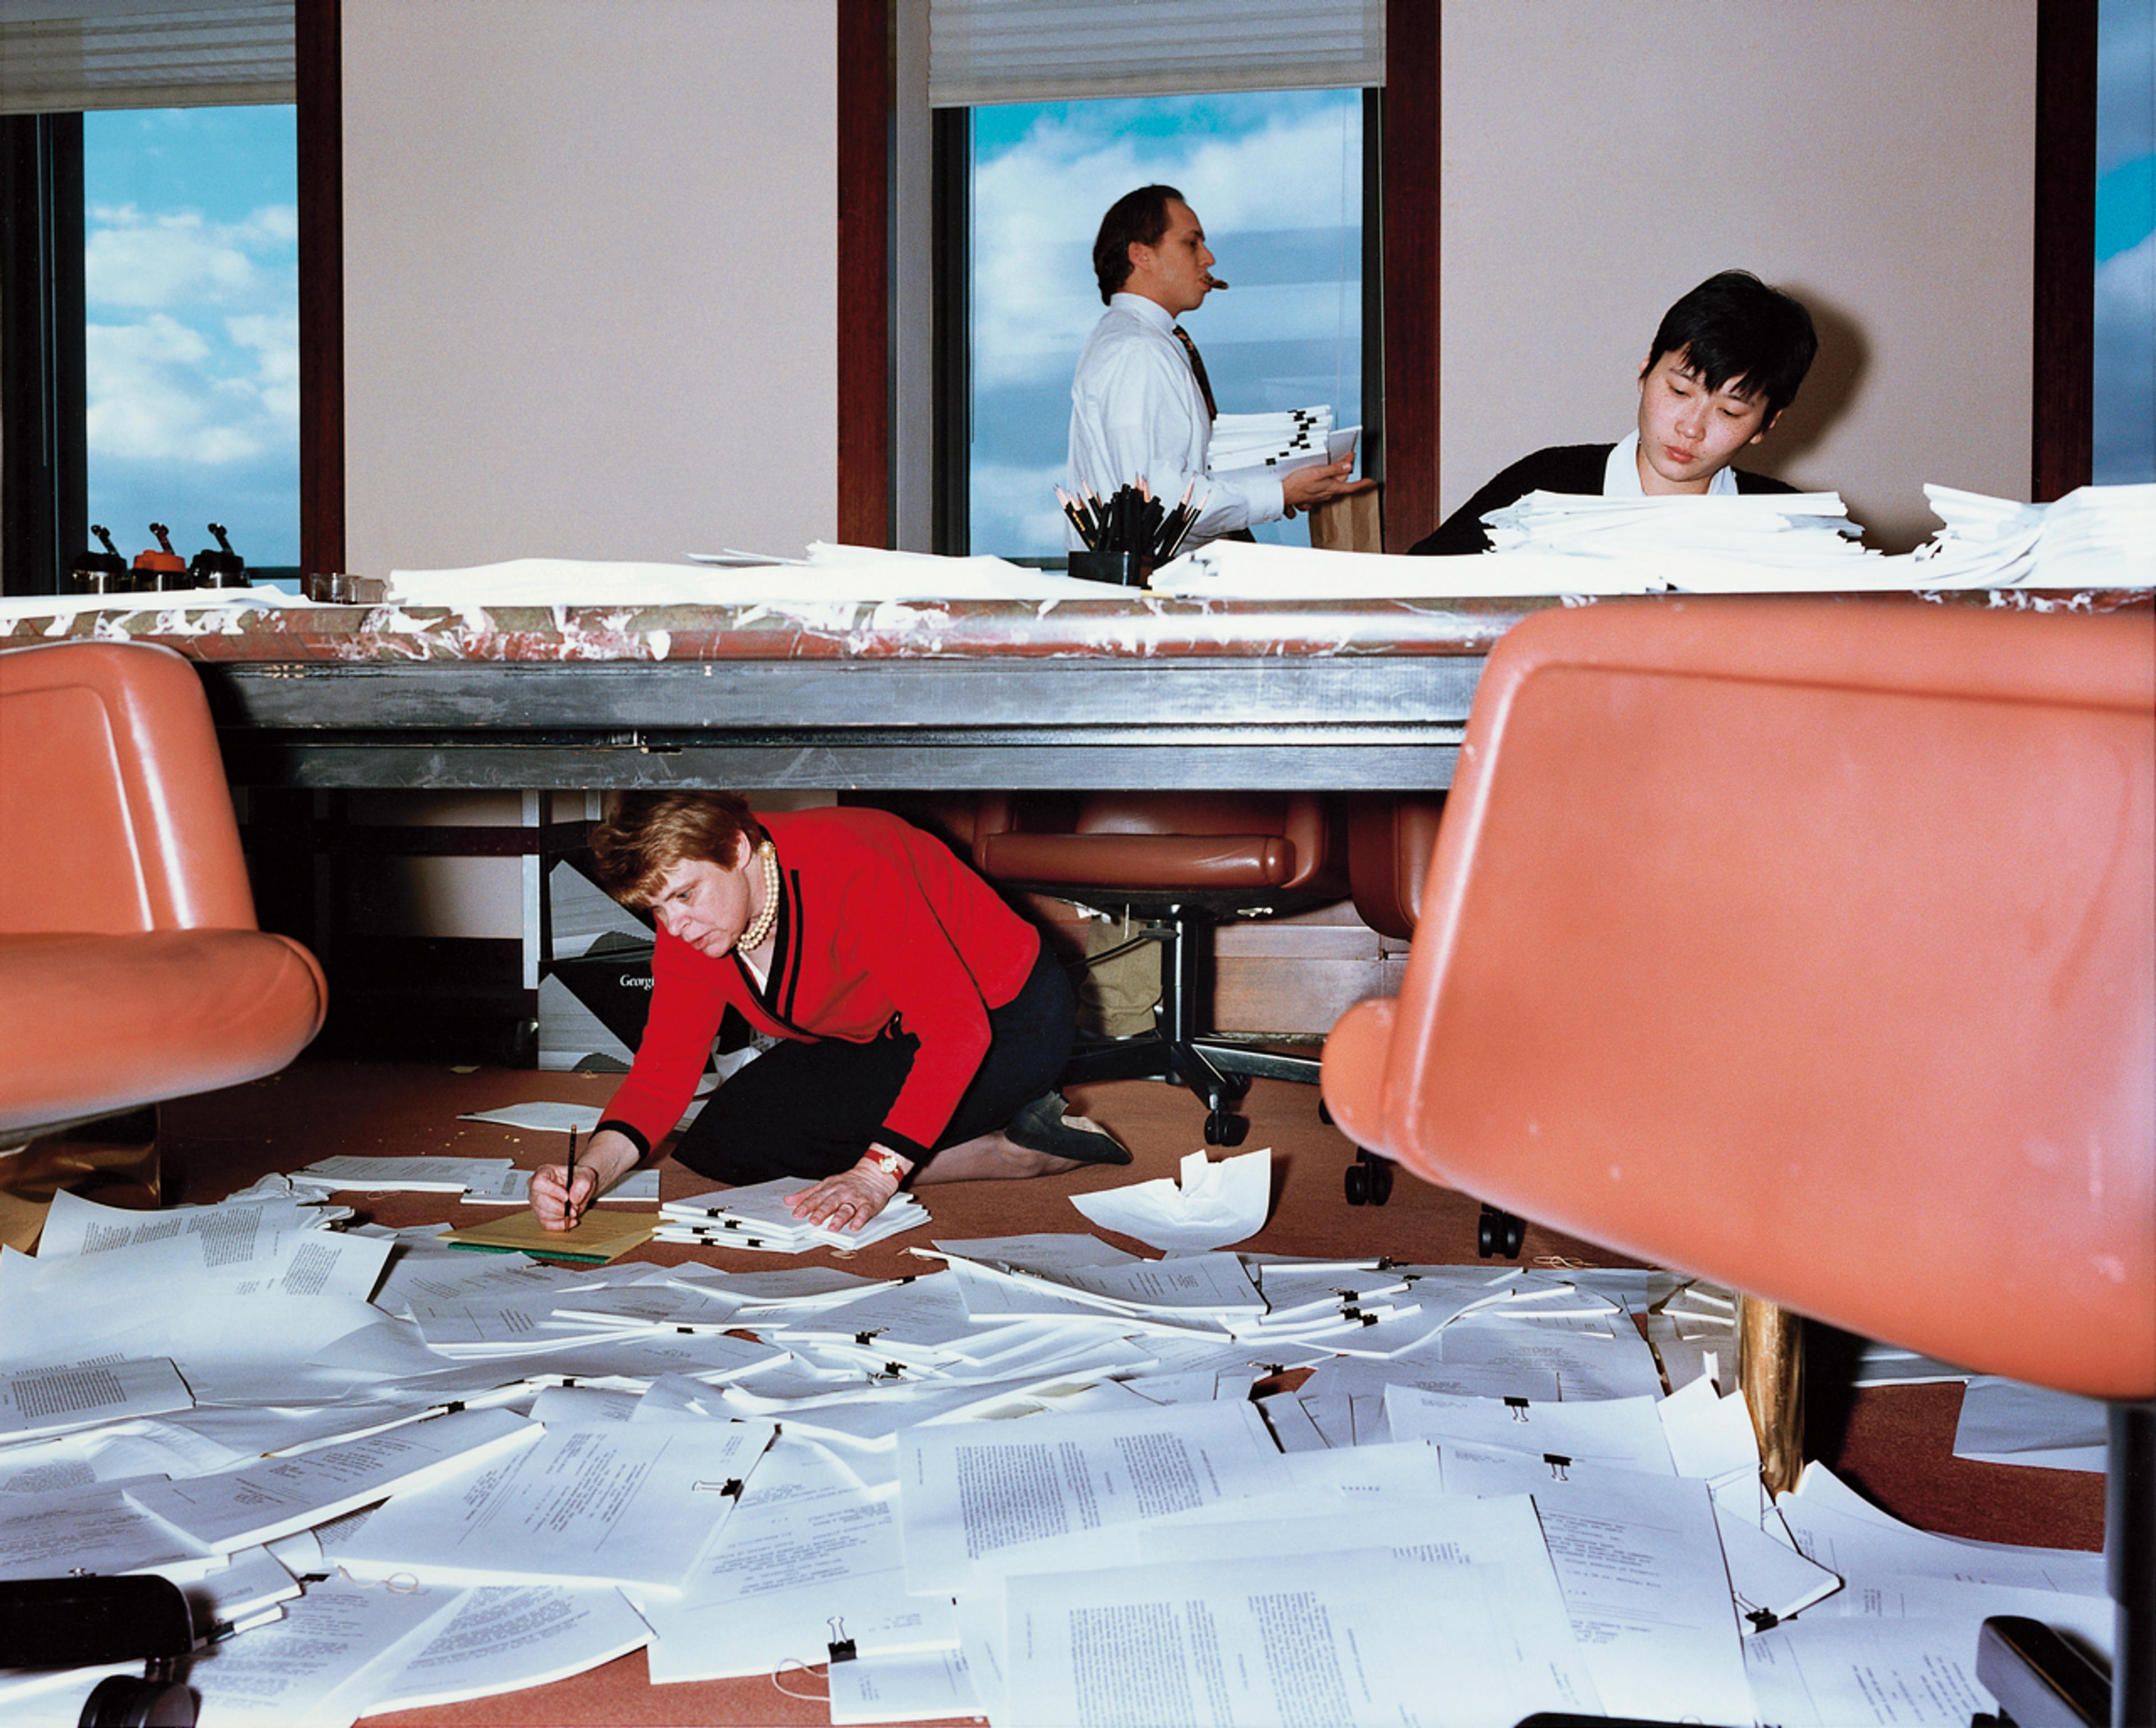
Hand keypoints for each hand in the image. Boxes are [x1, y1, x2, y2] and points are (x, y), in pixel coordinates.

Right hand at [530, 1128, 638, 1230]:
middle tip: (572, 1208)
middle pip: (537, 1200)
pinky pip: (544, 1223)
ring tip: (572, 1214)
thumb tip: (575, 1195)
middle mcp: (539, 1187)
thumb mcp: (588, 1173)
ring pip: (539, 1214)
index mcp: (545, 1173)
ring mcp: (540, 1201)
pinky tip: (569, 1222)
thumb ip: (583, 1182)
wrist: (587, 1183)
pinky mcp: (545, 1213)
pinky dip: (557, 1225)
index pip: (538, 1183)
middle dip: (556, 1208)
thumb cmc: (584, 1175)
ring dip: (557, 1218)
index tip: (566, 1196)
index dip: (551, 1192)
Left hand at [786, 1155, 904, 1232]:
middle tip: (813, 1222)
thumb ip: (808, 1194)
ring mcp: (856, 1198)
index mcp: (830, 1187)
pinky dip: (860, 1219)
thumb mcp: (826, 1184)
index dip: (806, 1205)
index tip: (797, 1213)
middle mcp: (842, 1192)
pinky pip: (865, 1212)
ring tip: (832, 1228)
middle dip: (821, 1212)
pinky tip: (854, 1227)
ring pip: (847, 1208)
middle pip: (830, 1203)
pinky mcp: (869, 1204)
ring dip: (839, 1218)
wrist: (874, 1174)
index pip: (816, 1197)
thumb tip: (788, 1200)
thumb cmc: (848, 1182)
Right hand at [1281, 457, 1355, 512]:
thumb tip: (1348, 467)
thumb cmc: (1298, 484)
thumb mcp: (1318, 473)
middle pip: (1341, 481)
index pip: (1351, 487)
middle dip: (1346, 469)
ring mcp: (1319, 495)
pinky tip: (1323, 476)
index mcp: (1331, 488)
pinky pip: (1323, 487)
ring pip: (1332, 484)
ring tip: (1336, 463)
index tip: (1370, 481)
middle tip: (1348, 457)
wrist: (1282, 494)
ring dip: (1336, 474)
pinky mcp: (1312, 495)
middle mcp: (1327, 493)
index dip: (1362, 483)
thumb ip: (1334, 469)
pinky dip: (1326, 480)